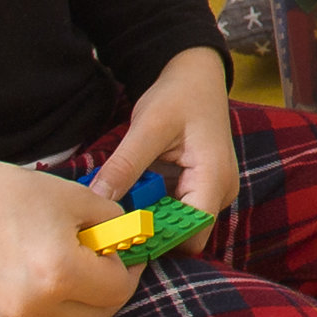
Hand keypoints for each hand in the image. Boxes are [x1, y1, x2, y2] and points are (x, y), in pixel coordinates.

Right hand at [0, 153, 138, 316]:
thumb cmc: (15, 195)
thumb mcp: (78, 199)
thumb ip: (115, 224)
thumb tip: (129, 242)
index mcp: (60, 275)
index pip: (118, 291)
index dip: (129, 270)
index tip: (126, 255)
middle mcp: (34, 306)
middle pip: (96, 316)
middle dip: (109, 291)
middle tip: (107, 264)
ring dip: (76, 296)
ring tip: (64, 260)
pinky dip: (44, 299)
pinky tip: (31, 268)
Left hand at [88, 47, 239, 251]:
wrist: (197, 76)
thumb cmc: (179, 95)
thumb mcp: (147, 127)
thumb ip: (124, 166)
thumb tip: (97, 200)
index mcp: (214, 178)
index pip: (191, 234)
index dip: (157, 240)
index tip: (120, 235)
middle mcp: (220, 191)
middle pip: (184, 234)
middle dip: (147, 231)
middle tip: (110, 221)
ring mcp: (212, 191)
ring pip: (177, 224)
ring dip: (147, 218)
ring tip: (118, 203)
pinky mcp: (200, 188)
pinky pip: (175, 209)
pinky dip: (151, 206)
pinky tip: (131, 193)